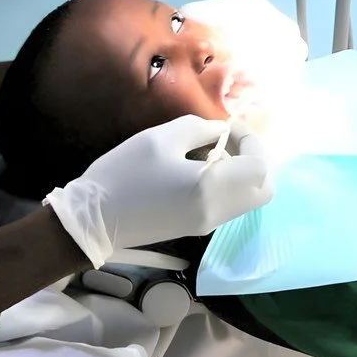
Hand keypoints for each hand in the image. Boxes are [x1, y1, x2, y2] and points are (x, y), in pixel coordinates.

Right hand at [45, 115, 272, 266]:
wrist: (93, 219)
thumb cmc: (124, 174)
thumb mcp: (160, 138)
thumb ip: (199, 129)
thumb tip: (220, 132)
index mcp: (212, 188)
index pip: (259, 167)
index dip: (251, 141)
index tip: (227, 128)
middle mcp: (218, 211)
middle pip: (263, 189)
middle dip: (254, 161)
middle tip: (227, 142)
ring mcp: (209, 224)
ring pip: (247, 199)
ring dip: (239, 173)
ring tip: (207, 153)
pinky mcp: (197, 229)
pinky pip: (229, 206)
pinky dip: (226, 185)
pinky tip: (197, 169)